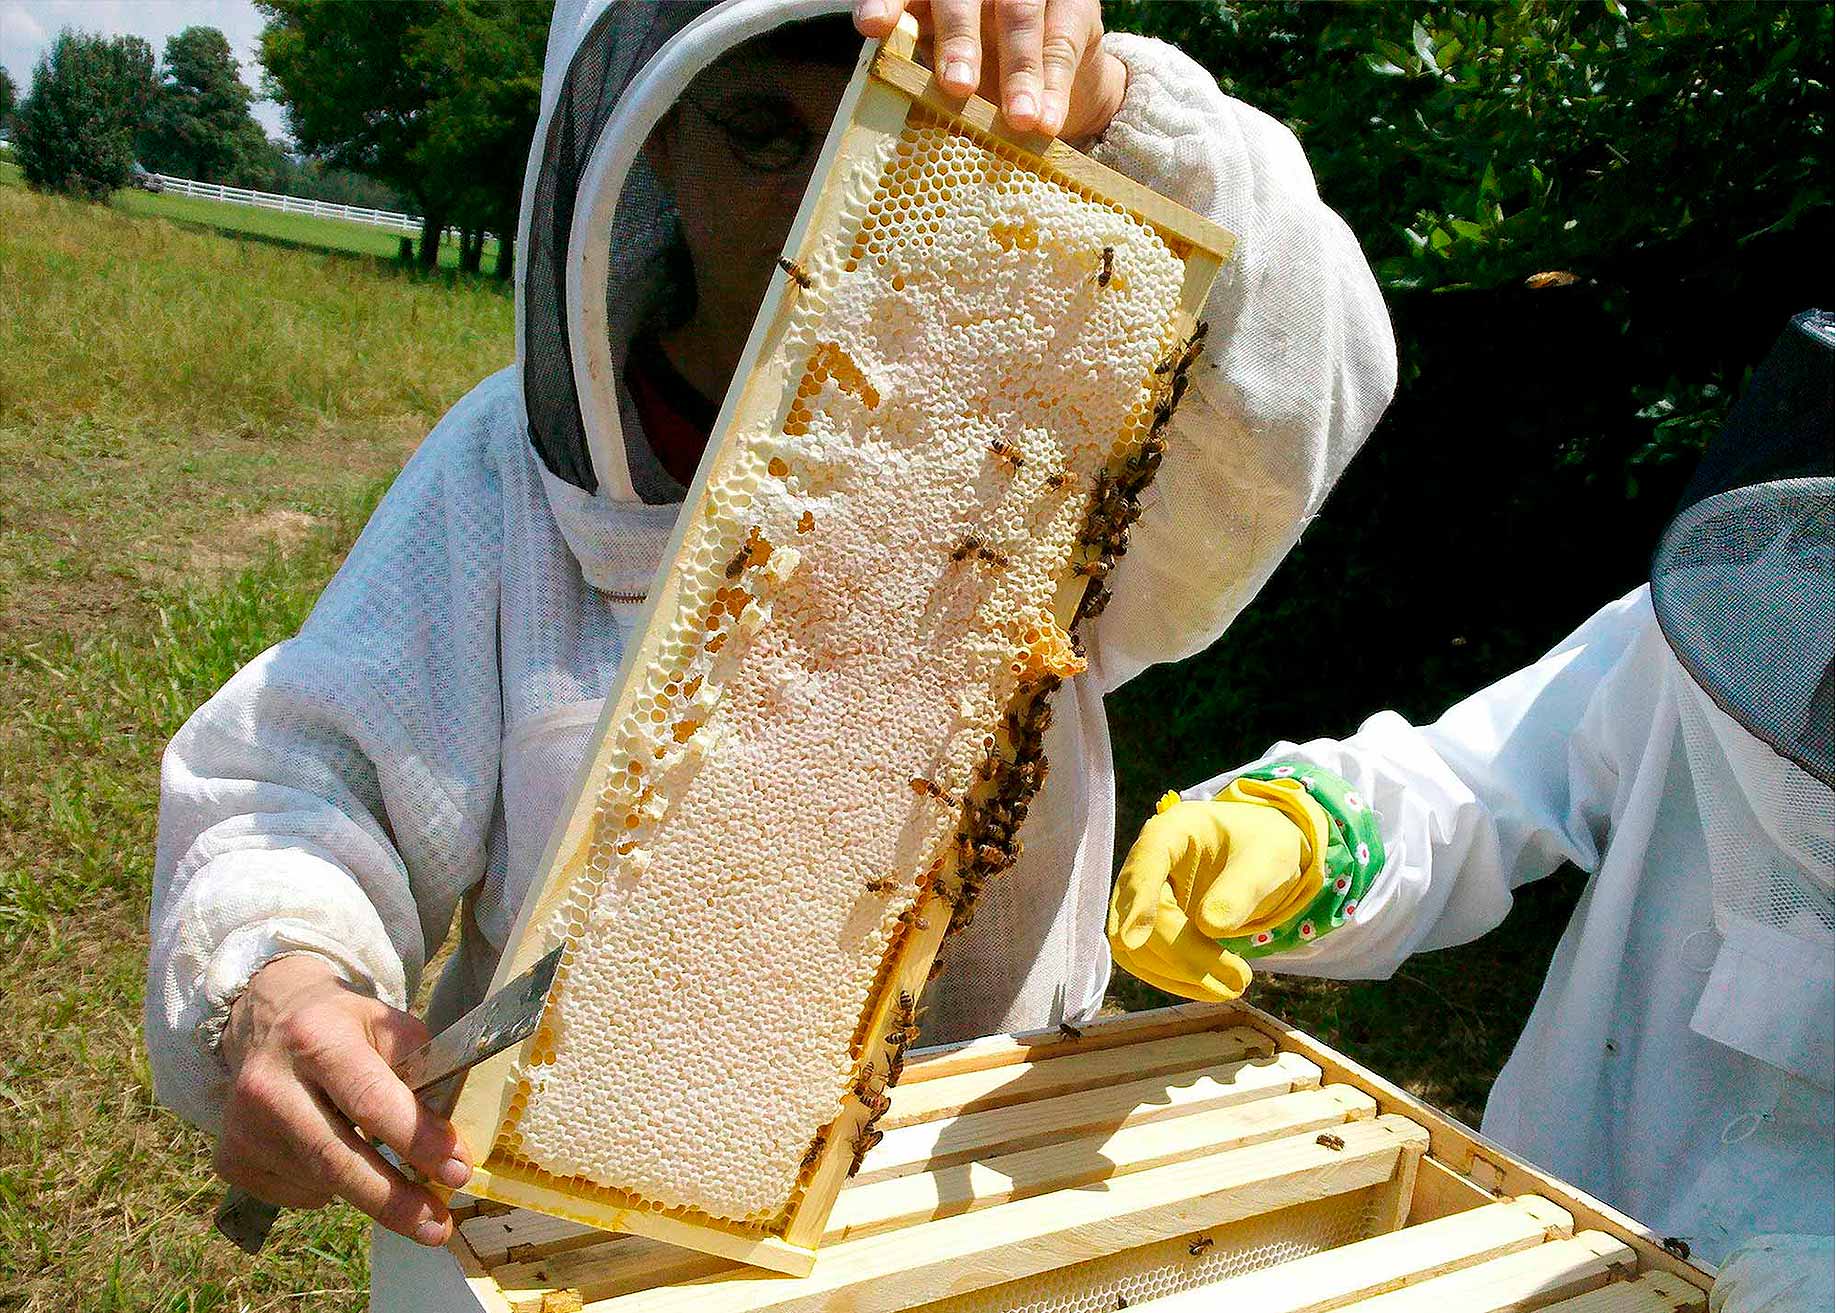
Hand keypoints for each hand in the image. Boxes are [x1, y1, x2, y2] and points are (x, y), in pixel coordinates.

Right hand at [215, 955, 471, 1246]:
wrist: (268, 1022)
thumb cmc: (343, 1027)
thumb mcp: (388, 1026)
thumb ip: (422, 1072)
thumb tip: (450, 1142)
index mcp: (317, 1039)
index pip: (370, 1099)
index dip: (416, 1139)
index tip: (457, 1170)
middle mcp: (270, 1084)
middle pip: (336, 1159)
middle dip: (394, 1201)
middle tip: (438, 1227)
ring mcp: (244, 1127)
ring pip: (322, 1183)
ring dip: (370, 1189)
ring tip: (392, 1173)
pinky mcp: (232, 1160)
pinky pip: (299, 1194)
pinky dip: (332, 1187)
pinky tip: (337, 1153)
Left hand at [853, 0, 1127, 140]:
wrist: (1047, 72)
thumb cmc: (979, 68)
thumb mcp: (943, 66)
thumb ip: (917, 68)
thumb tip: (889, 101)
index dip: (887, 3)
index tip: (871, 26)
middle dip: (959, 41)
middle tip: (956, 87)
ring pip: (1020, 17)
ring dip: (1020, 72)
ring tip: (1018, 120)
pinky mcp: (1072, 3)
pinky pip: (1062, 43)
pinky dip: (1054, 87)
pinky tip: (1046, 122)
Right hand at [1107, 778, 1330, 1001]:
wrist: (1259, 854)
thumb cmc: (1262, 848)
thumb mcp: (1268, 860)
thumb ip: (1241, 889)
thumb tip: (1209, 927)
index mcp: (1171, 831)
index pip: (1145, 864)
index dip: (1138, 901)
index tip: (1134, 940)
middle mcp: (1146, 863)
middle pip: (1138, 915)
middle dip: (1181, 954)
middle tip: (1239, 981)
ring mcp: (1143, 897)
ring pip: (1136, 946)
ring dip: (1176, 975)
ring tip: (1231, 989)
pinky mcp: (1148, 926)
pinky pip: (1146, 959)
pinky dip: (1175, 979)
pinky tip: (1211, 988)